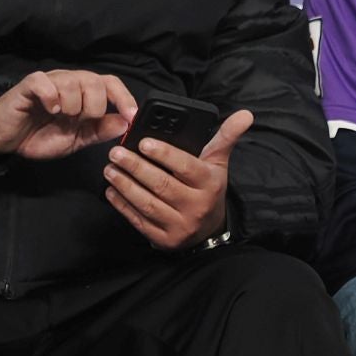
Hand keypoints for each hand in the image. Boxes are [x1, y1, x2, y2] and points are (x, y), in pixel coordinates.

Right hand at [0, 70, 136, 158]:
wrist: (8, 141)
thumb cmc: (40, 135)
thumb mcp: (77, 138)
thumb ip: (101, 131)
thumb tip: (126, 123)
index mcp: (83, 92)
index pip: (110, 84)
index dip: (124, 97)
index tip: (131, 115)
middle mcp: (69, 81)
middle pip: (95, 81)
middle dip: (94, 107)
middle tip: (80, 121)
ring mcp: (49, 82)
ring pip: (73, 82)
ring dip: (73, 106)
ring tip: (61, 117)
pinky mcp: (29, 85)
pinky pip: (45, 83)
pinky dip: (52, 98)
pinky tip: (50, 110)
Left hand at [104, 109, 252, 250]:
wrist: (208, 229)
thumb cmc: (208, 188)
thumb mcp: (218, 163)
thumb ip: (226, 137)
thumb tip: (245, 115)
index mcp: (209, 184)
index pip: (186, 167)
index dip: (164, 154)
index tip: (143, 142)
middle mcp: (196, 206)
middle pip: (162, 185)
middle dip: (136, 167)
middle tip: (116, 153)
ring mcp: (180, 225)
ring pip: (148, 204)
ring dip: (125, 185)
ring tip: (110, 169)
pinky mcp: (164, 240)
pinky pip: (139, 221)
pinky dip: (123, 205)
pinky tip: (112, 191)